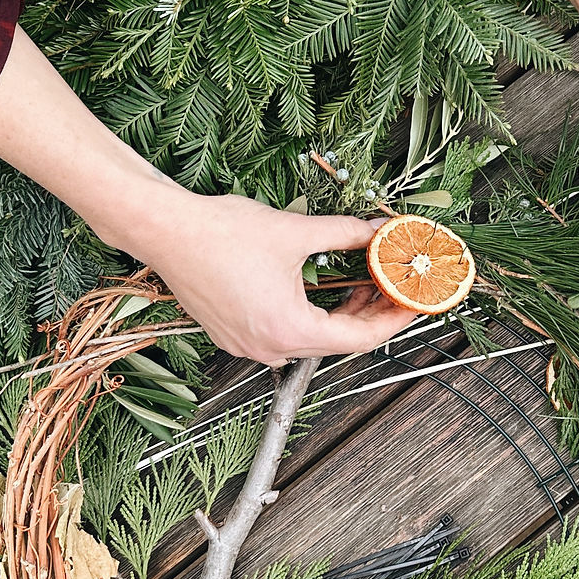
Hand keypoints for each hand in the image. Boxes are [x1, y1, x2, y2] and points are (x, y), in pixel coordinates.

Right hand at [0, 28, 415, 366]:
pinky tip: (324, 288)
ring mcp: (248, 346)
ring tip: (365, 283)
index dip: (393, 319)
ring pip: (311, 339)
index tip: (414, 303)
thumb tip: (379, 230)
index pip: (360, 338)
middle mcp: (269, 348)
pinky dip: (310, 315)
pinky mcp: (233, 335)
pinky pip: (284, 333)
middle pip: (337, 342)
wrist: (164, 231)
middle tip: (396, 289)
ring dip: (341, 314)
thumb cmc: (221, 232)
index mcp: (290, 329)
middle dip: (371, 314)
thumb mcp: (296, 231)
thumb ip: (346, 234)